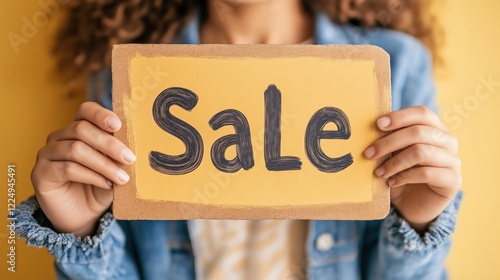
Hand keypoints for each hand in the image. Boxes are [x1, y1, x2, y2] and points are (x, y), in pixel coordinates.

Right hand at [31, 102, 135, 236]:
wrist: (84, 216)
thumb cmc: (100, 187)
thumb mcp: (114, 168)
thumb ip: (120, 154)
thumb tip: (136, 145)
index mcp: (77, 129)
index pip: (85, 111)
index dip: (101, 115)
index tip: (118, 125)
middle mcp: (59, 137)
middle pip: (82, 129)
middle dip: (109, 144)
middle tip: (129, 158)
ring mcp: (47, 154)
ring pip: (76, 149)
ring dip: (104, 164)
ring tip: (122, 178)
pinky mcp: (41, 173)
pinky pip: (67, 168)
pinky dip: (92, 176)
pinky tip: (106, 184)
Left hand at [364, 106, 461, 232]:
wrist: (412, 205)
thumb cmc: (401, 173)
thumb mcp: (392, 154)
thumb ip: (389, 139)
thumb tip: (372, 128)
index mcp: (434, 128)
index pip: (422, 113)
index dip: (400, 117)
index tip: (378, 125)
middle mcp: (448, 141)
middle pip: (418, 132)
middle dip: (389, 142)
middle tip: (369, 154)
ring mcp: (453, 160)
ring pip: (421, 152)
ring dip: (395, 162)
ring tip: (379, 172)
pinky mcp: (453, 180)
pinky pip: (426, 173)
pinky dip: (404, 177)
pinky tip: (391, 182)